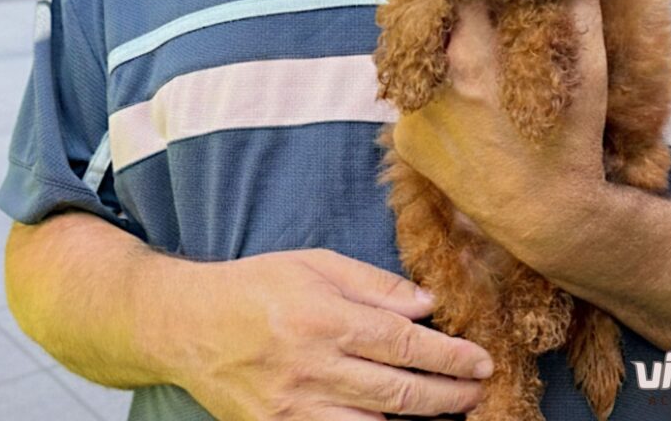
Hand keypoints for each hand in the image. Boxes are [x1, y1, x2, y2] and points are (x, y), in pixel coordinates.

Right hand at [164, 247, 492, 419]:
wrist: (190, 326)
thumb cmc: (257, 286)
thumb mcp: (315, 265)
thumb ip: (373, 284)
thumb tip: (426, 304)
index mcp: (323, 317)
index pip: (402, 342)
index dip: (448, 355)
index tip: (480, 358)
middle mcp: (312, 367)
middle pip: (397, 392)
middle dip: (448, 393)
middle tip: (480, 389)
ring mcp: (294, 409)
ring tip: (453, 411)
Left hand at [391, 0, 607, 270]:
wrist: (550, 219)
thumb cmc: (574, 135)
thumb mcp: (587, 60)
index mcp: (473, 53)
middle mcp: (432, 81)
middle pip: (427, 16)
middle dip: (449, 2)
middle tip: (475, 0)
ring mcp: (412, 113)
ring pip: (417, 55)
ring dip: (438, 43)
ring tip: (470, 49)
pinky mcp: (405, 142)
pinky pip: (413, 96)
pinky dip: (433, 88)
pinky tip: (462, 99)